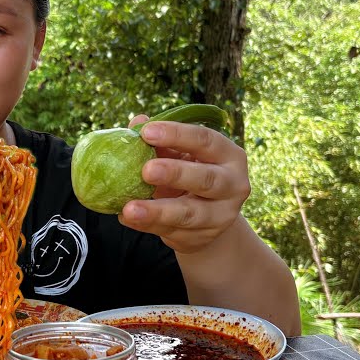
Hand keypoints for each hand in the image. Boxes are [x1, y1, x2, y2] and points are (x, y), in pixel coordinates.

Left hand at [117, 117, 250, 254]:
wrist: (207, 218)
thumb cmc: (191, 173)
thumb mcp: (181, 155)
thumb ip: (162, 141)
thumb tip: (137, 122)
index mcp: (229, 155)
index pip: (206, 140)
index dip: (177, 134)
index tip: (147, 132)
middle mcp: (233, 184)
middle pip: (206, 179)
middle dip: (175, 174)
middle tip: (146, 170)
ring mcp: (221, 215)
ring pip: (190, 214)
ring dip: (157, 211)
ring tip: (129, 208)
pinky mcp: (203, 237)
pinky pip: (172, 231)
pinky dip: (147, 225)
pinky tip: (127, 217)